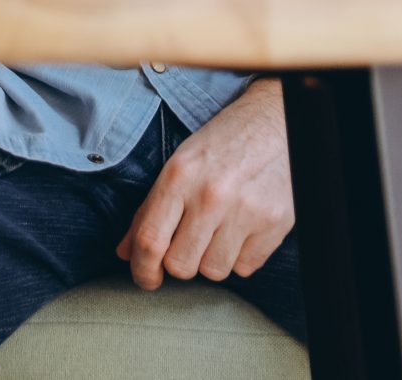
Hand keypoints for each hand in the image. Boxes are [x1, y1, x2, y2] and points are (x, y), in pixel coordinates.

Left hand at [118, 79, 293, 288]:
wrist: (276, 123)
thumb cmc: (222, 145)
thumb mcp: (179, 164)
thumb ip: (150, 210)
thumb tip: (125, 252)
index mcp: (179, 176)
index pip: (150, 239)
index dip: (142, 269)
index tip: (145, 279)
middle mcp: (211, 195)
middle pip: (180, 265)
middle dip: (179, 262)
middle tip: (187, 244)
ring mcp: (246, 211)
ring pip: (214, 271)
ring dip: (211, 260)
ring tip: (217, 232)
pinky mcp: (275, 225)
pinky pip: (246, 268)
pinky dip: (239, 257)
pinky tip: (241, 230)